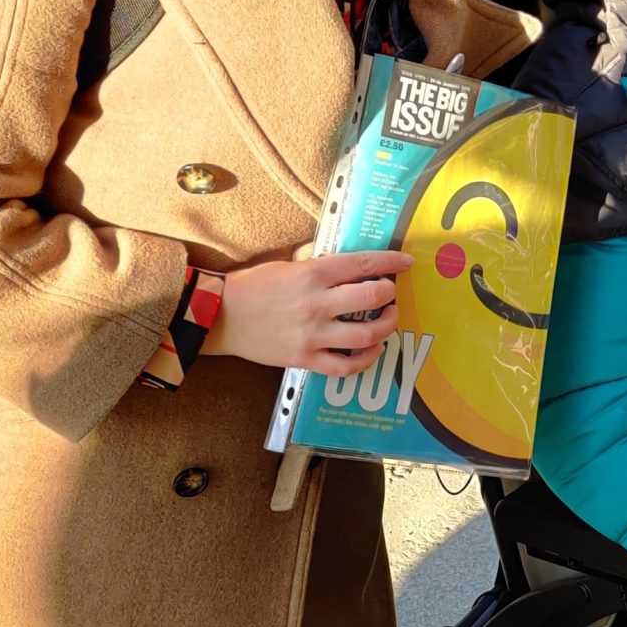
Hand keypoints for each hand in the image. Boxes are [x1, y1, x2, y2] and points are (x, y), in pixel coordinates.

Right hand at [203, 247, 411, 373]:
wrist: (220, 317)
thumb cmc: (253, 287)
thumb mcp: (288, 265)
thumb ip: (321, 268)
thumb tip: (354, 268)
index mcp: (313, 273)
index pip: (364, 263)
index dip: (392, 260)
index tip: (406, 261)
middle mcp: (317, 303)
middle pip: (373, 297)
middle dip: (390, 292)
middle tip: (390, 292)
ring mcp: (312, 334)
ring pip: (367, 334)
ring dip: (386, 326)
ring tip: (388, 319)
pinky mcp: (305, 358)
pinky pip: (346, 366)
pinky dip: (365, 359)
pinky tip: (371, 350)